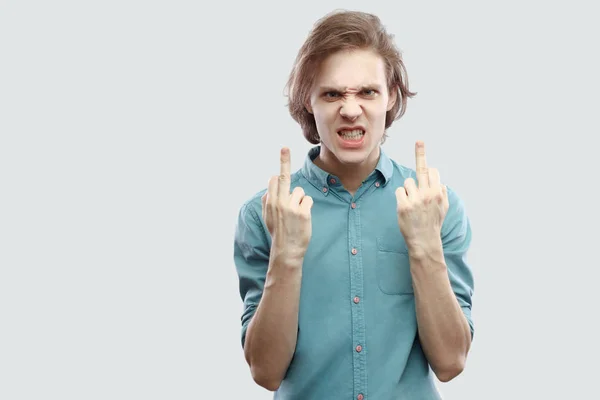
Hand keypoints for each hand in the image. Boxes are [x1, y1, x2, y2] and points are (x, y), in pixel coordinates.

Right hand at [261, 147, 313, 262]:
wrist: (286, 250)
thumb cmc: (278, 233)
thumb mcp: (267, 219)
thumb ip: (267, 203)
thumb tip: (268, 189)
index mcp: (270, 202)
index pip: (274, 180)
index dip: (279, 173)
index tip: (282, 153)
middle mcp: (279, 202)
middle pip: (283, 177)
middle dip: (284, 161)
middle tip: (284, 147)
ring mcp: (290, 207)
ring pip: (300, 191)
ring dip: (300, 200)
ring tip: (297, 214)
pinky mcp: (302, 212)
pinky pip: (308, 200)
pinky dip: (307, 207)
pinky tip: (303, 217)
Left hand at [395, 141, 448, 254]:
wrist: (424, 241)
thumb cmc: (433, 223)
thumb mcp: (443, 208)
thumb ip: (442, 193)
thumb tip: (440, 181)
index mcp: (438, 193)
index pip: (433, 172)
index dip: (429, 166)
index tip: (422, 146)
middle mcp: (428, 194)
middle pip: (423, 169)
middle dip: (421, 153)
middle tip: (420, 141)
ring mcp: (415, 199)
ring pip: (408, 182)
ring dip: (409, 190)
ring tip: (413, 203)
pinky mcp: (403, 205)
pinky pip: (400, 191)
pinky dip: (401, 197)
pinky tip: (405, 207)